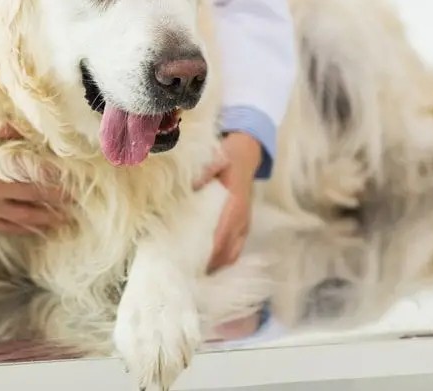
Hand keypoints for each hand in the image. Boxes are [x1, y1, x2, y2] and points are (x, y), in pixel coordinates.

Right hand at [0, 124, 68, 234]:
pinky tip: (44, 227)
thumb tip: (27, 129)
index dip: (57, 173)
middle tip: (84, 196)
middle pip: (36, 196)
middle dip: (61, 197)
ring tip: (72, 216)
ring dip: (50, 217)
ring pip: (26, 217)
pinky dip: (29, 228)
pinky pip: (9, 227)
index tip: (77, 172)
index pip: (33, 172)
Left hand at [193, 132, 259, 272]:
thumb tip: (190, 187)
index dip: (207, 256)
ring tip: (194, 277)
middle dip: (209, 268)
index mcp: (234, 207)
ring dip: (216, 267)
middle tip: (186, 278)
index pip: (220, 239)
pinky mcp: (243, 227)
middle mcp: (241, 221)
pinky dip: (222, 261)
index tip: (190, 268)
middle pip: (227, 254)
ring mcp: (244, 226)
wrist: (246, 155)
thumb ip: (203, 173)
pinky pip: (234, 250)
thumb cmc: (227, 158)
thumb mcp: (214, 159)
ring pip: (232, 255)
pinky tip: (206, 267)